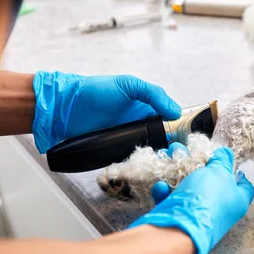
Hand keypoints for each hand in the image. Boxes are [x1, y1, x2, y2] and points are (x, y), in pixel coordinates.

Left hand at [32, 72, 180, 152]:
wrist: (64, 108)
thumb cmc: (95, 91)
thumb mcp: (128, 85)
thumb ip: (153, 94)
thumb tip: (176, 111)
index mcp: (145, 107)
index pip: (169, 120)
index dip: (180, 128)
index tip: (189, 138)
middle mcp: (138, 125)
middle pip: (162, 139)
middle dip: (171, 148)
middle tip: (177, 155)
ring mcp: (126, 140)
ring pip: (148, 152)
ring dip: (156, 158)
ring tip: (164, 163)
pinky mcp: (114, 153)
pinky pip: (131, 161)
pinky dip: (138, 165)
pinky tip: (145, 168)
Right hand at [130, 145, 253, 253]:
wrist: (178, 230)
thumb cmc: (206, 198)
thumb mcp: (218, 172)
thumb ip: (223, 160)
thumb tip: (226, 153)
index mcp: (237, 200)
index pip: (245, 186)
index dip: (238, 171)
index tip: (227, 160)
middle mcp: (220, 209)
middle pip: (211, 181)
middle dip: (198, 162)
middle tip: (188, 149)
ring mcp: (198, 214)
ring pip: (188, 186)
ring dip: (177, 169)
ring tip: (169, 153)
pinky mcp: (179, 218)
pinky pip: (173, 200)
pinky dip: (165, 191)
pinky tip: (160, 185)